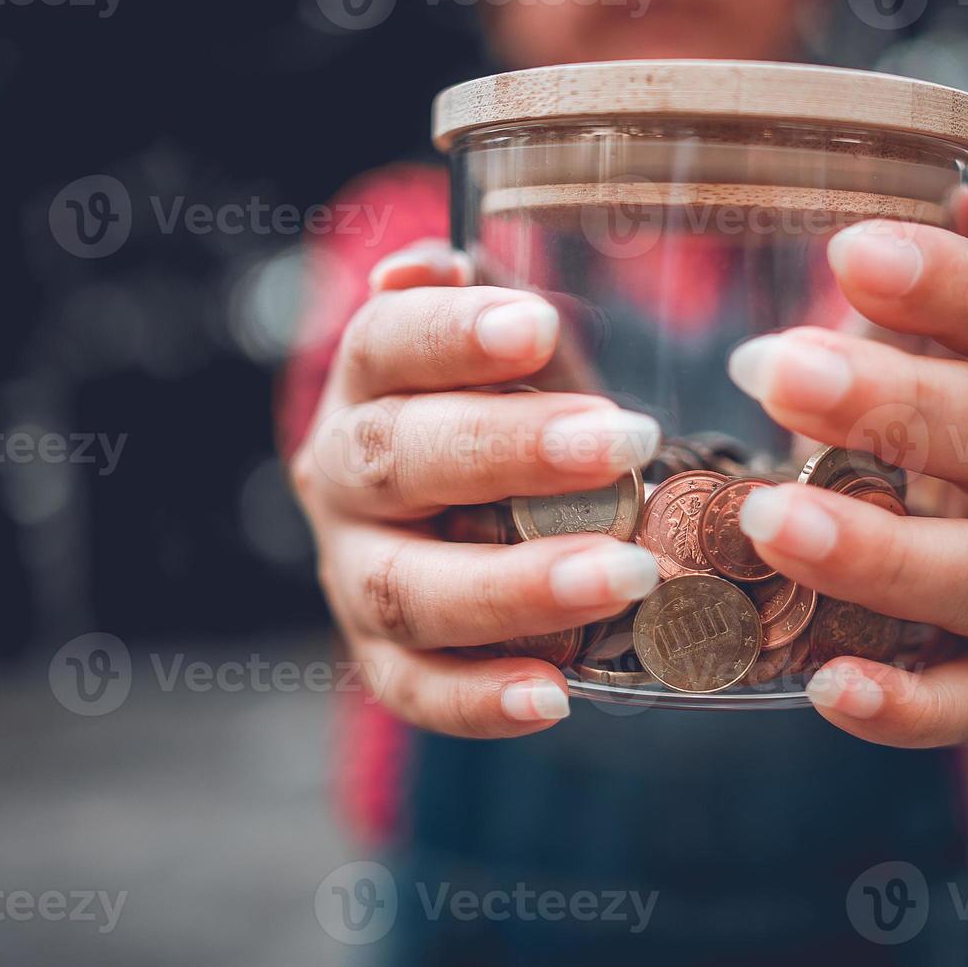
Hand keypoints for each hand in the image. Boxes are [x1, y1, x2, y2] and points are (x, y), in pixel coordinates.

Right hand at [290, 241, 661, 738]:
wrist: (475, 505)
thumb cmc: (512, 409)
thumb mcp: (513, 347)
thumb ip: (488, 301)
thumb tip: (430, 266)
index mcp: (367, 381)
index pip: (386, 342)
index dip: (451, 334)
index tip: (538, 326)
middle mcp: (342, 475)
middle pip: (396, 460)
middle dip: (508, 452)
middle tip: (623, 442)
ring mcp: (352, 572)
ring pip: (404, 587)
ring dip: (513, 585)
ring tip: (625, 574)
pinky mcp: (381, 656)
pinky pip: (413, 688)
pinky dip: (478, 700)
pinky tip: (555, 697)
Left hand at [726, 186, 967, 747]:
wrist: (964, 527)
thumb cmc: (937, 410)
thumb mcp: (944, 332)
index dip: (957, 285)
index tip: (851, 254)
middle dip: (898, 408)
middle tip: (776, 371)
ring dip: (883, 554)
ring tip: (770, 523)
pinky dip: (909, 704)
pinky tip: (828, 687)